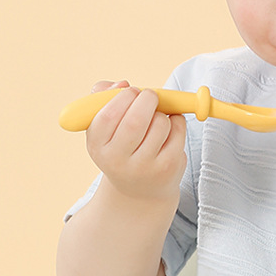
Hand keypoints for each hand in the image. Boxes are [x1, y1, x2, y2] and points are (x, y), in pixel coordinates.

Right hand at [85, 80, 186, 204]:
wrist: (140, 190)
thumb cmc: (121, 147)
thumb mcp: (105, 128)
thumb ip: (105, 99)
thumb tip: (121, 85)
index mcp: (97, 146)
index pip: (107, 116)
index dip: (122, 97)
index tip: (131, 91)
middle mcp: (117, 161)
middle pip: (136, 120)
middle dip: (147, 99)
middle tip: (150, 96)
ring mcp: (144, 167)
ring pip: (160, 123)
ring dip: (162, 113)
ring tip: (156, 120)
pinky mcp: (168, 167)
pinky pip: (178, 130)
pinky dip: (177, 121)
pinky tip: (169, 130)